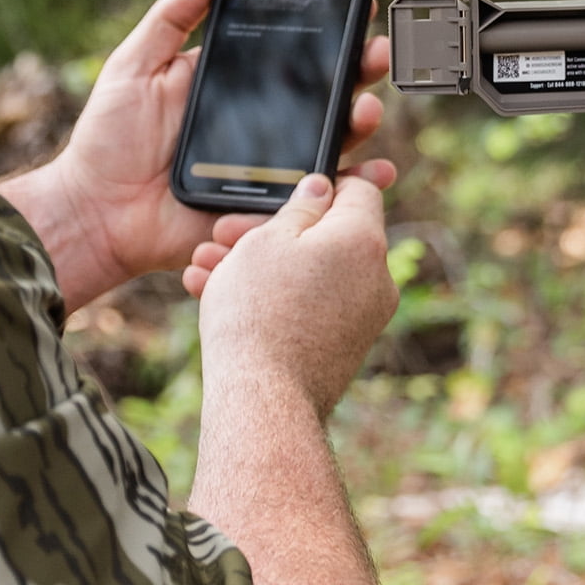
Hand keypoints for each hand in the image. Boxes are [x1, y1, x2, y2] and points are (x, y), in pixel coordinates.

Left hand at [0, 0, 392, 312]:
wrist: (95, 213)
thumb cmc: (107, 140)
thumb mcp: (132, 66)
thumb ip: (169, 20)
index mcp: (235, 85)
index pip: (292, 53)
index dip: (330, 32)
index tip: (359, 4)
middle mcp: (262, 123)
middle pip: (325, 93)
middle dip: (360, 70)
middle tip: (375, 53)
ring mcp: (270, 166)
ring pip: (332, 142)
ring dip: (360, 122)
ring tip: (366, 109)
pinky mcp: (268, 208)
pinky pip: (319, 197)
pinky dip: (354, 184)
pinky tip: (377, 169)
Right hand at [193, 172, 399, 419]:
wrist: (264, 401)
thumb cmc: (258, 312)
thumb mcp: (267, 241)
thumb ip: (299, 206)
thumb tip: (322, 187)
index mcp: (364, 239)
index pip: (358, 189)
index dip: (319, 184)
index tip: (281, 192)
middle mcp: (378, 277)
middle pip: (327, 235)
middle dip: (271, 231)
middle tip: (223, 235)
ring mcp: (365, 317)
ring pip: (311, 274)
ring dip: (262, 266)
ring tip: (207, 270)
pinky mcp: (346, 347)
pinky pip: (311, 307)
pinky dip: (275, 299)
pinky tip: (221, 301)